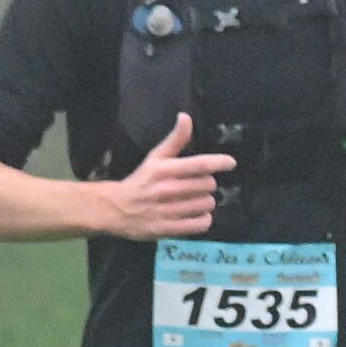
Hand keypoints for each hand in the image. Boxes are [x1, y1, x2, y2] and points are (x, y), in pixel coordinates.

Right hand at [101, 114, 234, 239]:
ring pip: (207, 204)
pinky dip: (203, 219)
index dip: (220, 162)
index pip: (200, 165)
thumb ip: (175, 139)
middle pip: (208, 185)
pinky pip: (201, 224)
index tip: (230, 163)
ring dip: (205, 202)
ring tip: (193, 200)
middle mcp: (166, 190)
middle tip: (196, 186)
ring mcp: (167, 211)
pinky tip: (195, 215)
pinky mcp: (168, 229)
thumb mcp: (155, 158)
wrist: (115, 209)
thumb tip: (186, 117)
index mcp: (164, 170)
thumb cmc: (141, 180)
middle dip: (206, 184)